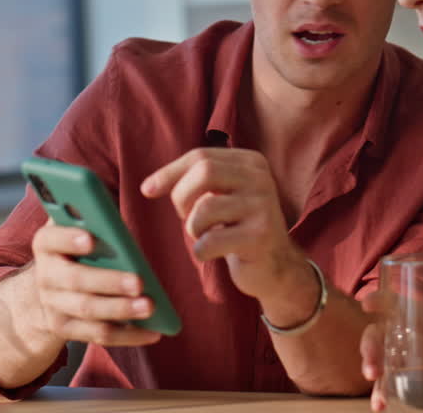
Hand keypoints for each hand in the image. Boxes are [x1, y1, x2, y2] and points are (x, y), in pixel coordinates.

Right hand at [25, 220, 163, 347]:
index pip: (50, 239)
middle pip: (76, 280)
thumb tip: (120, 223)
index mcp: (46, 244)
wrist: (51, 288)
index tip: (91, 239)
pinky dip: (128, 335)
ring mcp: (54, 305)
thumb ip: (95, 221)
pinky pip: (98, 334)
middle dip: (109, 281)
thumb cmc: (79, 248)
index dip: (68, 239)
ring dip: (121, 310)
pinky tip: (153, 332)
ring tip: (150, 307)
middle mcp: (45, 275)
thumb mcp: (80, 228)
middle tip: (139, 282)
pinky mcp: (66, 329)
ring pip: (88, 309)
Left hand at [142, 148, 312, 314]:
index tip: (147, 190)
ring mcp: (264, 206)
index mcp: (251, 162)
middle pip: (204, 172)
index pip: (201, 155)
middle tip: (184, 217)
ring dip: (192, 228)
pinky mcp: (260, 236)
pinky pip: (211, 241)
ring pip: (205, 208)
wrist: (274, 266)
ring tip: (203, 236)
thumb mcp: (222, 195)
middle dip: (181, 197)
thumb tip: (148, 186)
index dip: (170, 172)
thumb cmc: (237, 228)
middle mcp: (261, 179)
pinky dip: (200, 251)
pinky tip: (211, 253)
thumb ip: (194, 181)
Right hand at [360, 297, 422, 411]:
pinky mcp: (396, 375)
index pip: (389, 302)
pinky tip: (381, 406)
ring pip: (375, 361)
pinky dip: (380, 394)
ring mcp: (393, 355)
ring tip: (376, 386)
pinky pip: (383, 383)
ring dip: (371, 372)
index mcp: (409, 313)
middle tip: (373, 363)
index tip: (368, 304)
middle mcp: (396, 333)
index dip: (377, 301)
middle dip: (370, 349)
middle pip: (375, 336)